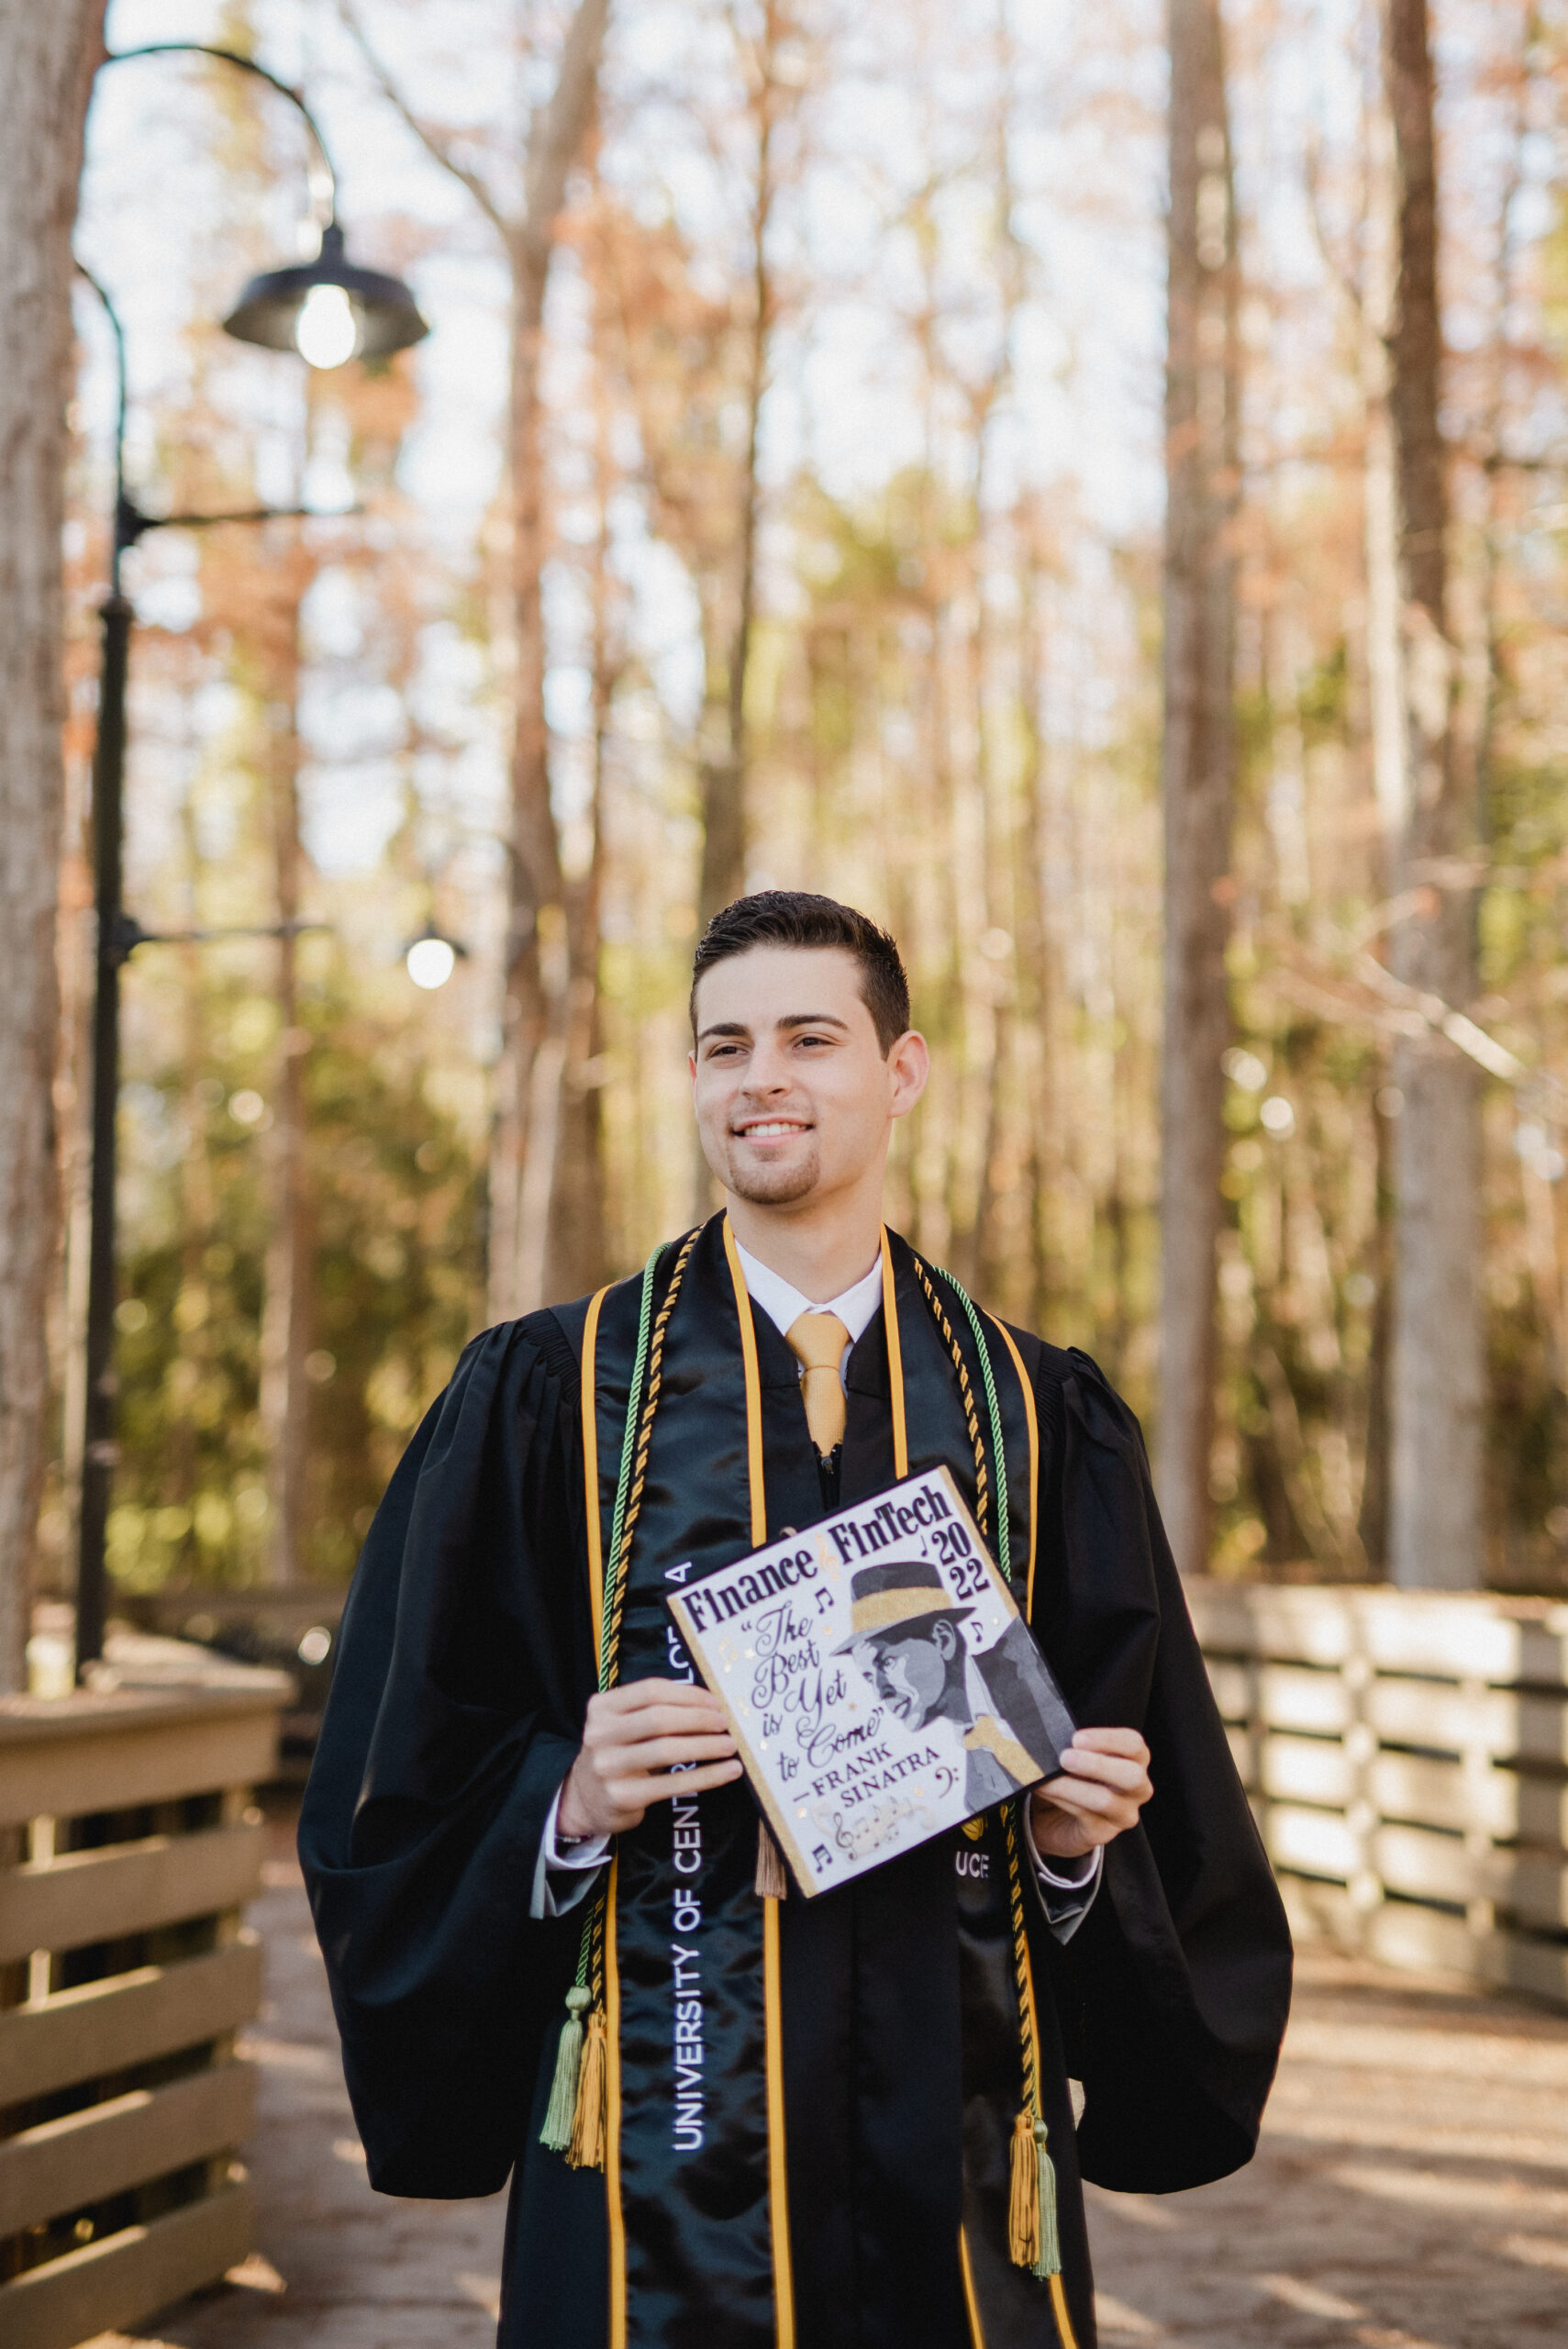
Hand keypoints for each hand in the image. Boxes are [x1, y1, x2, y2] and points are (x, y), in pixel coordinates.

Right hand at [557, 1679, 740, 1839]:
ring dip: (705, 1746)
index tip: (714, 1703)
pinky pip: (672, 1784)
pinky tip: (727, 1772)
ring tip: (729, 1746)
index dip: (687, 1694)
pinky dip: (706, 1777)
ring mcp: (608, 1766)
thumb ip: (652, 1711)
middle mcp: (599, 1734)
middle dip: (698, 1719)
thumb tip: (709, 1706)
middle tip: (724, 1724)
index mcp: (602, 1707)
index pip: (650, 1691)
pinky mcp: (622, 1797)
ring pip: (666, 1750)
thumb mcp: (622, 1725)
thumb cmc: (617, 1753)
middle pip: (659, 1719)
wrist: (585, 1799)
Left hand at [1028, 1727, 1151, 1862]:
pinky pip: (1083, 1815)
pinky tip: (1043, 1789)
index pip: (1133, 1745)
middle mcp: (1137, 1788)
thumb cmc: (1075, 1775)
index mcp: (1135, 1760)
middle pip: (1132, 1776)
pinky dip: (1059, 1799)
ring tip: (1045, 1777)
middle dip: (1097, 1765)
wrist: (1060, 1816)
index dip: (1107, 1739)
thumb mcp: (1079, 1755)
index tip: (1077, 1738)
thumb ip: (1075, 1746)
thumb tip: (1051, 1736)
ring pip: (1104, 1801)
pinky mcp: (1103, 1833)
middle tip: (1065, 1758)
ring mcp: (1123, 1814)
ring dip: (1070, 1786)